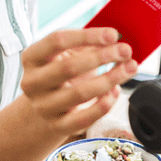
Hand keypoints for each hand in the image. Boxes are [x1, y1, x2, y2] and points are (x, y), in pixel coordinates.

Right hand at [19, 28, 135, 137]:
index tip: (113, 34)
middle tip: (125, 51)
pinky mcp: (57, 126)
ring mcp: (43, 106)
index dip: (87, 36)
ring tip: (129, 68)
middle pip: (68, 67)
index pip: (57, 40)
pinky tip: (115, 91)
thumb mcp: (66, 54)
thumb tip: (115, 40)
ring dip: (110, 79)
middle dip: (102, 57)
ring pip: (80, 93)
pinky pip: (84, 118)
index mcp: (31, 57)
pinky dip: (104, 105)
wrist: (46, 106)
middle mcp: (32, 82)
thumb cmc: (61, 73)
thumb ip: (87, 44)